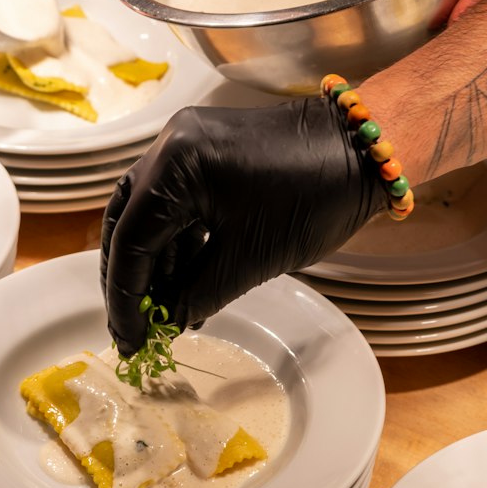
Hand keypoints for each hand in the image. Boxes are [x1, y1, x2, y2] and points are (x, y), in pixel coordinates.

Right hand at [100, 101, 383, 355]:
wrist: (360, 152)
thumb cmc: (312, 198)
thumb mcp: (249, 259)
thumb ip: (196, 294)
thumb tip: (164, 325)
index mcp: (176, 165)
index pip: (131, 240)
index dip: (126, 298)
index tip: (129, 341)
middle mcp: (170, 146)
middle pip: (128, 222)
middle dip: (129, 280)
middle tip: (133, 330)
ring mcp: (186, 145)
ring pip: (149, 214)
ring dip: (154, 265)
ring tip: (164, 316)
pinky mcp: (205, 154)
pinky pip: (176, 204)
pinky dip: (178, 245)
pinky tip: (185, 287)